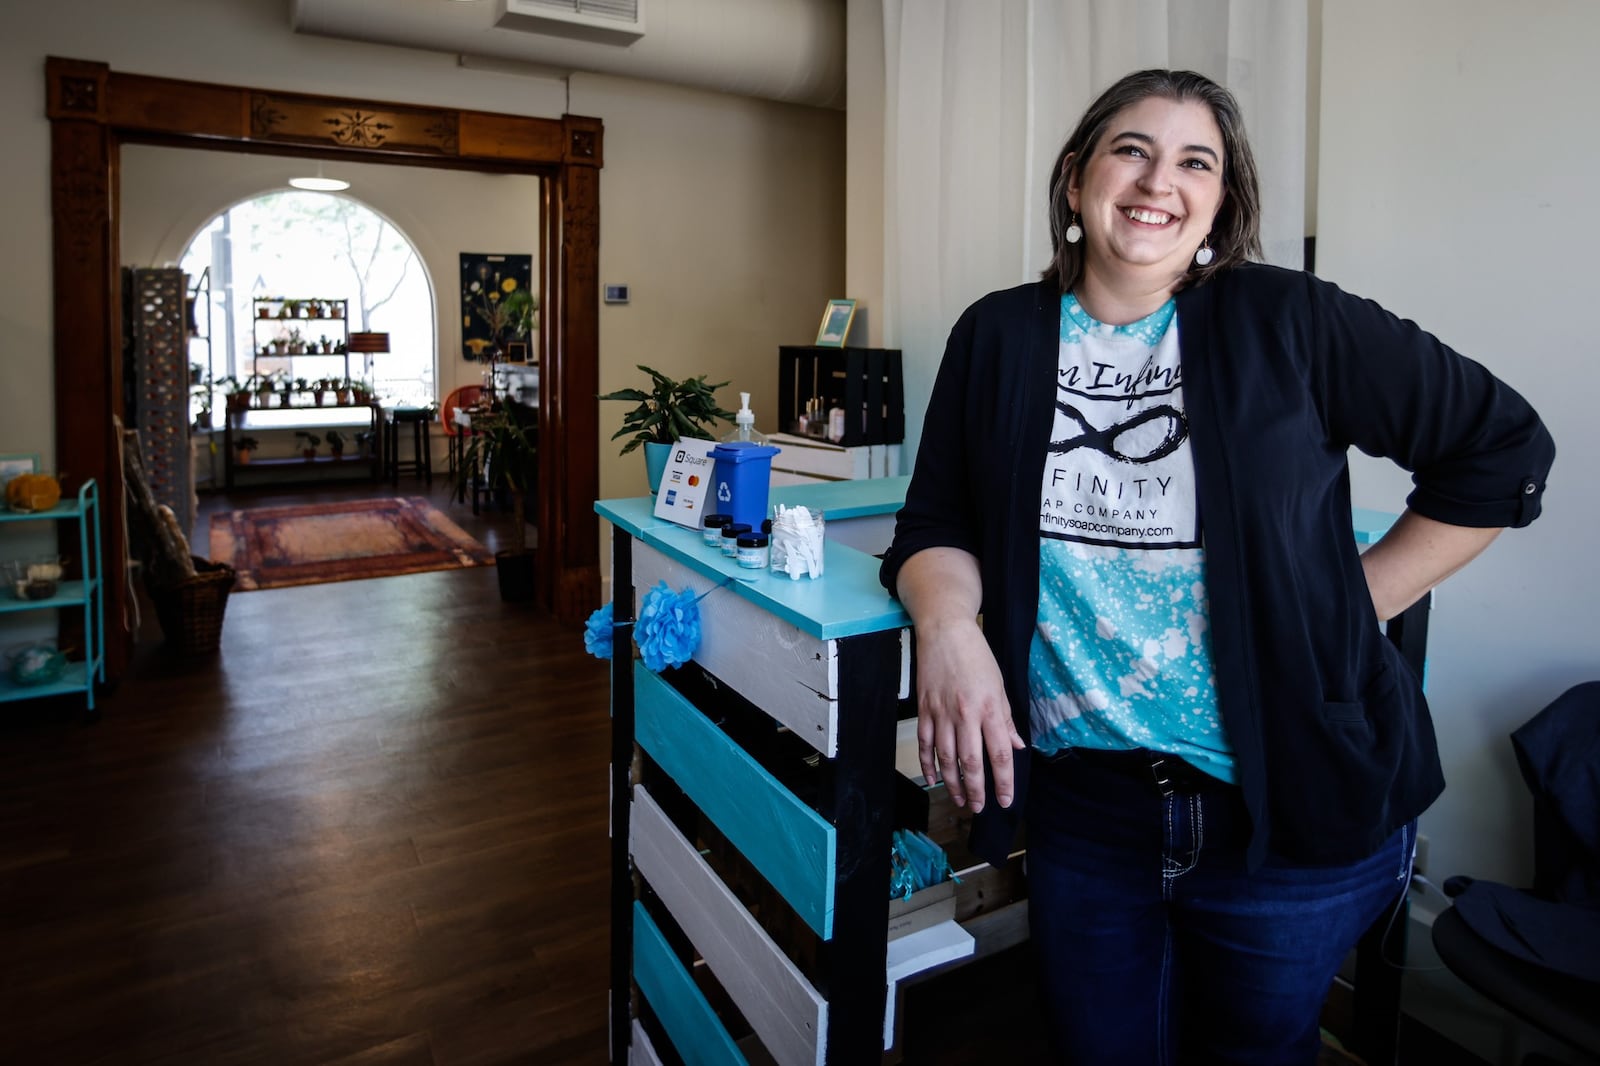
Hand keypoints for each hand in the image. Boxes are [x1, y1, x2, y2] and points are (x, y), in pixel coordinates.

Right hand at [915, 618, 1024, 812]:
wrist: (944, 630)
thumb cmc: (976, 655)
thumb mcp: (999, 685)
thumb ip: (1006, 720)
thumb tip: (1016, 747)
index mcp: (989, 708)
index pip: (999, 754)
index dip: (1003, 782)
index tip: (1006, 800)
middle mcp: (965, 714)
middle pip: (970, 762)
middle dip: (976, 790)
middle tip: (979, 808)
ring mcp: (941, 712)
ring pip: (945, 758)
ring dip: (953, 783)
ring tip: (960, 799)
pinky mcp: (924, 709)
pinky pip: (926, 743)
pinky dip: (928, 764)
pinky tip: (933, 779)